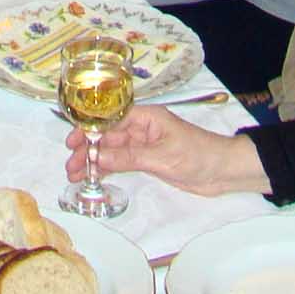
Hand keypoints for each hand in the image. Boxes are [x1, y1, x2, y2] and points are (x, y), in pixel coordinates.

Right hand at [60, 105, 270, 196]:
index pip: (109, 119)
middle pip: (107, 135)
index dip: (89, 129)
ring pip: (112, 150)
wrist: (224, 171)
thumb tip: (97, 156)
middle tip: (70, 166)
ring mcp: (144, 145)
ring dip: (94, 161)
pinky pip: (122, 162)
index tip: (72, 142)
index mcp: (145, 117)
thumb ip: (129, 157)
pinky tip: (94, 176)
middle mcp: (141, 128)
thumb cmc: (198, 155)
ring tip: (75, 176)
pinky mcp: (148, 161)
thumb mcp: (162, 156)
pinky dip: (108, 168)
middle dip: (87, 149)